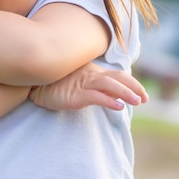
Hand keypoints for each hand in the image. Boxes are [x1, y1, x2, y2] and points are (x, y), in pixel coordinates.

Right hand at [29, 62, 147, 110]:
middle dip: (133, 87)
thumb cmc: (54, 83)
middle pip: (117, 78)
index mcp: (92, 72)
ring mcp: (82, 84)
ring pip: (109, 85)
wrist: (33, 83)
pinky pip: (95, 96)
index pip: (117, 75)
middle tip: (145, 98)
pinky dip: (109, 101)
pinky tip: (118, 107)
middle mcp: (90, 75)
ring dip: (125, 93)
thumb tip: (109, 95)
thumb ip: (92, 85)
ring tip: (137, 102)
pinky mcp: (75, 95)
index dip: (132, 83)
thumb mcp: (77, 82)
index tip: (143, 94)